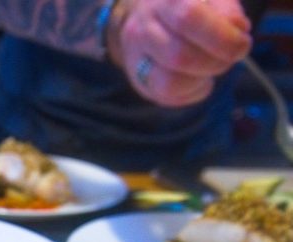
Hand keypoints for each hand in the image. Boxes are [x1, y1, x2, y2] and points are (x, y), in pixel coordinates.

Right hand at [107, 0, 251, 106]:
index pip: (189, 18)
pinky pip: (166, 97)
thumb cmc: (186, 4)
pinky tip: (198, 80)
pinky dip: (191, 93)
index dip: (221, 37)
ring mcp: (135, 57)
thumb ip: (227, 10)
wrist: (142, 16)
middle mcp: (143, 28)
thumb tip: (238, 30)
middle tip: (229, 59)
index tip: (242, 45)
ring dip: (201, 81)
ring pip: (169, 83)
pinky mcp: (137, 80)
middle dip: (214, 63)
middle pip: (179, 56)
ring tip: (211, 69)